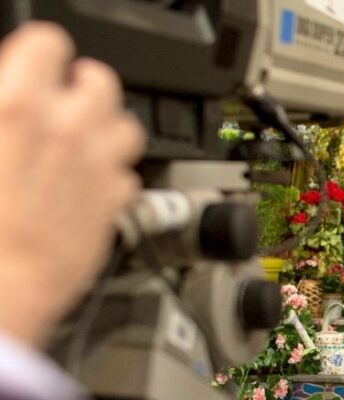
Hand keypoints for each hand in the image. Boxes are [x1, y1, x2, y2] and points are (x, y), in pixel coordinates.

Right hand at [0, 23, 145, 345]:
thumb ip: (0, 111)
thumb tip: (8, 100)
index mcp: (19, 106)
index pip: (48, 45)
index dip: (38, 54)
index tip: (32, 66)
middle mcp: (70, 131)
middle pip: (101, 82)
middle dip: (81, 88)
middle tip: (61, 102)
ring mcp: (100, 170)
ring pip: (127, 128)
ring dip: (107, 130)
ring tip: (83, 141)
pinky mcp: (116, 207)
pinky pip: (127, 178)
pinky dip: (111, 178)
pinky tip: (88, 187)